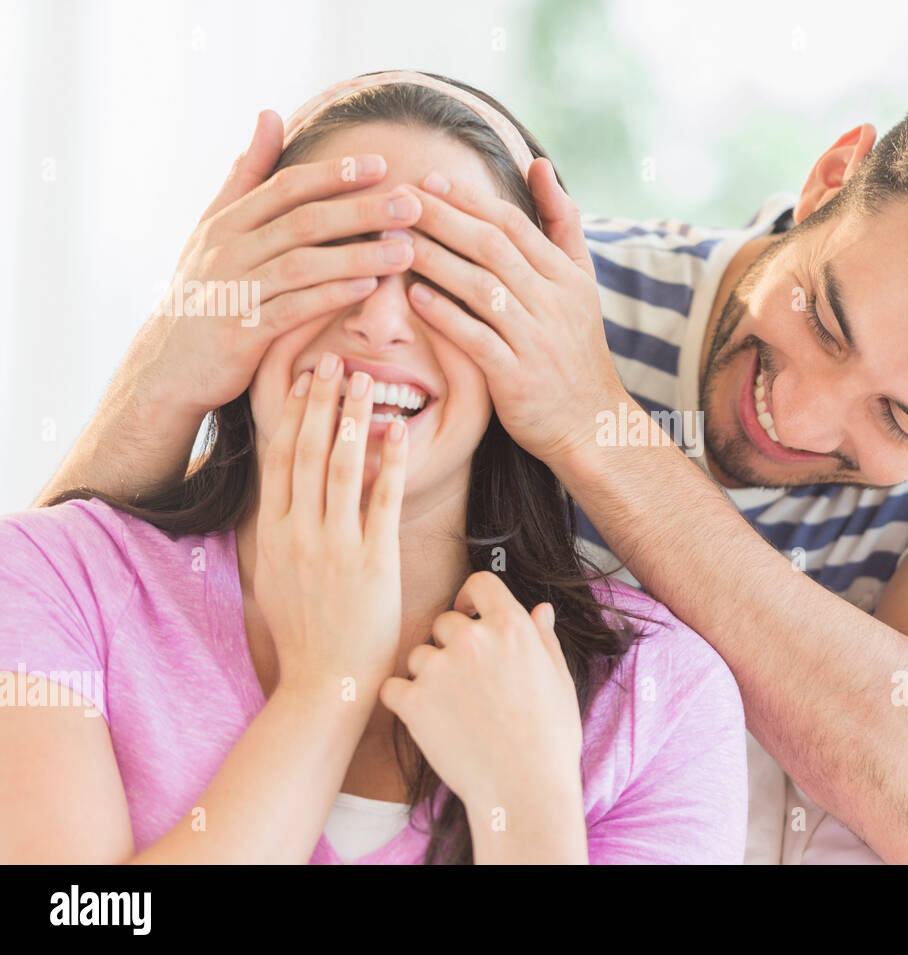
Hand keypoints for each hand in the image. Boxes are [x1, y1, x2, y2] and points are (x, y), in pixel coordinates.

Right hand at [138, 110, 422, 417]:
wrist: (168, 367)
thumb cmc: (203, 294)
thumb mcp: (216, 229)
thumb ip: (247, 176)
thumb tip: (270, 114)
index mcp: (227, 223)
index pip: (286, 187)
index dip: (334, 174)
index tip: (382, 165)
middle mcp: (229, 250)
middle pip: (303, 221)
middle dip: (361, 210)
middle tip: (411, 204)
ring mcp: (233, 291)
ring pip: (302, 264)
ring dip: (358, 255)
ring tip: (405, 251)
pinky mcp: (240, 332)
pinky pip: (292, 309)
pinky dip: (331, 296)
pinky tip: (368, 288)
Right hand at [253, 356, 407, 696]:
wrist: (325, 683)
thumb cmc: (306, 633)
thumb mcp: (276, 577)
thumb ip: (280, 533)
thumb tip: (280, 497)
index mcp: (274, 533)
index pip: (278, 458)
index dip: (290, 413)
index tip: (300, 377)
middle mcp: (300, 532)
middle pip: (307, 451)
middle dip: (320, 401)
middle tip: (332, 359)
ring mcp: (335, 545)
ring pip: (342, 467)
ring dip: (353, 417)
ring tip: (365, 378)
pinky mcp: (373, 560)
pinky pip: (382, 500)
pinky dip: (390, 462)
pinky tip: (399, 430)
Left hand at [379, 571, 583, 813]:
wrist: (524, 790)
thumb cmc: (549, 738)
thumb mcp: (559, 679)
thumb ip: (543, 638)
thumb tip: (540, 610)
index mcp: (512, 627)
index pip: (480, 583)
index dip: (471, 597)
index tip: (469, 614)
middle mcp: (473, 639)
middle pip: (444, 623)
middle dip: (451, 646)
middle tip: (466, 682)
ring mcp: (439, 669)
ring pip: (418, 655)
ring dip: (428, 675)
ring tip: (453, 709)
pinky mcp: (413, 702)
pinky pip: (393, 687)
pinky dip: (404, 701)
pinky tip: (427, 720)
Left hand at [399, 160, 629, 466]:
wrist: (591, 424)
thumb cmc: (575, 350)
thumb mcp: (581, 282)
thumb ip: (561, 223)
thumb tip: (539, 163)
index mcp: (567, 277)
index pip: (513, 224)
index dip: (469, 199)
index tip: (429, 180)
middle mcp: (554, 303)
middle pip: (492, 248)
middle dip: (442, 219)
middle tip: (399, 200)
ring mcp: (537, 341)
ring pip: (481, 288)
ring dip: (434, 260)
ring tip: (394, 241)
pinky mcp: (518, 380)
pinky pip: (477, 340)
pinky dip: (445, 317)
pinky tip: (413, 298)